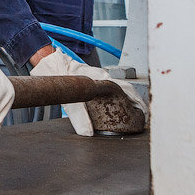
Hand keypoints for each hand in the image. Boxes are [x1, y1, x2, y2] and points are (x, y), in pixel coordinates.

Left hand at [29, 49, 147, 135]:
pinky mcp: (94, 79)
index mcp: (102, 79)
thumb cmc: (58, 72)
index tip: (145, 116)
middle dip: (138, 104)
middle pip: (129, 90)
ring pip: (121, 88)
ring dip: (130, 100)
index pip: (129, 90)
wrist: (48, 60)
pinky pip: (112, 88)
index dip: (139, 103)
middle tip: (143, 119)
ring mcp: (100, 77)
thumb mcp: (68, 96)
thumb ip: (78, 116)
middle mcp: (104, 77)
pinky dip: (120, 96)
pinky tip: (116, 105)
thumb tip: (87, 133)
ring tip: (134, 115)